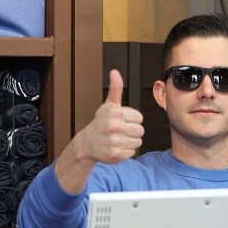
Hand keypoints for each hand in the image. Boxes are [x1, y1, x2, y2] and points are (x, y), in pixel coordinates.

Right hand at [54, 69, 143, 193]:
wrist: (87, 143)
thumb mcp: (109, 105)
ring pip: (138, 142)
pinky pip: (132, 152)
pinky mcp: (115, 154)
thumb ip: (116, 89)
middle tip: (120, 131)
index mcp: (115, 113)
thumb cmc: (101, 123)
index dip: (132, 120)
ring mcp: (114, 142)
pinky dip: (125, 151)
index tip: (122, 121)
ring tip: (118, 139)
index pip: (140, 118)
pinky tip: (116, 147)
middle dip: (132, 131)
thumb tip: (115, 72)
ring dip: (130, 142)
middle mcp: (114, 127)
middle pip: (140, 131)